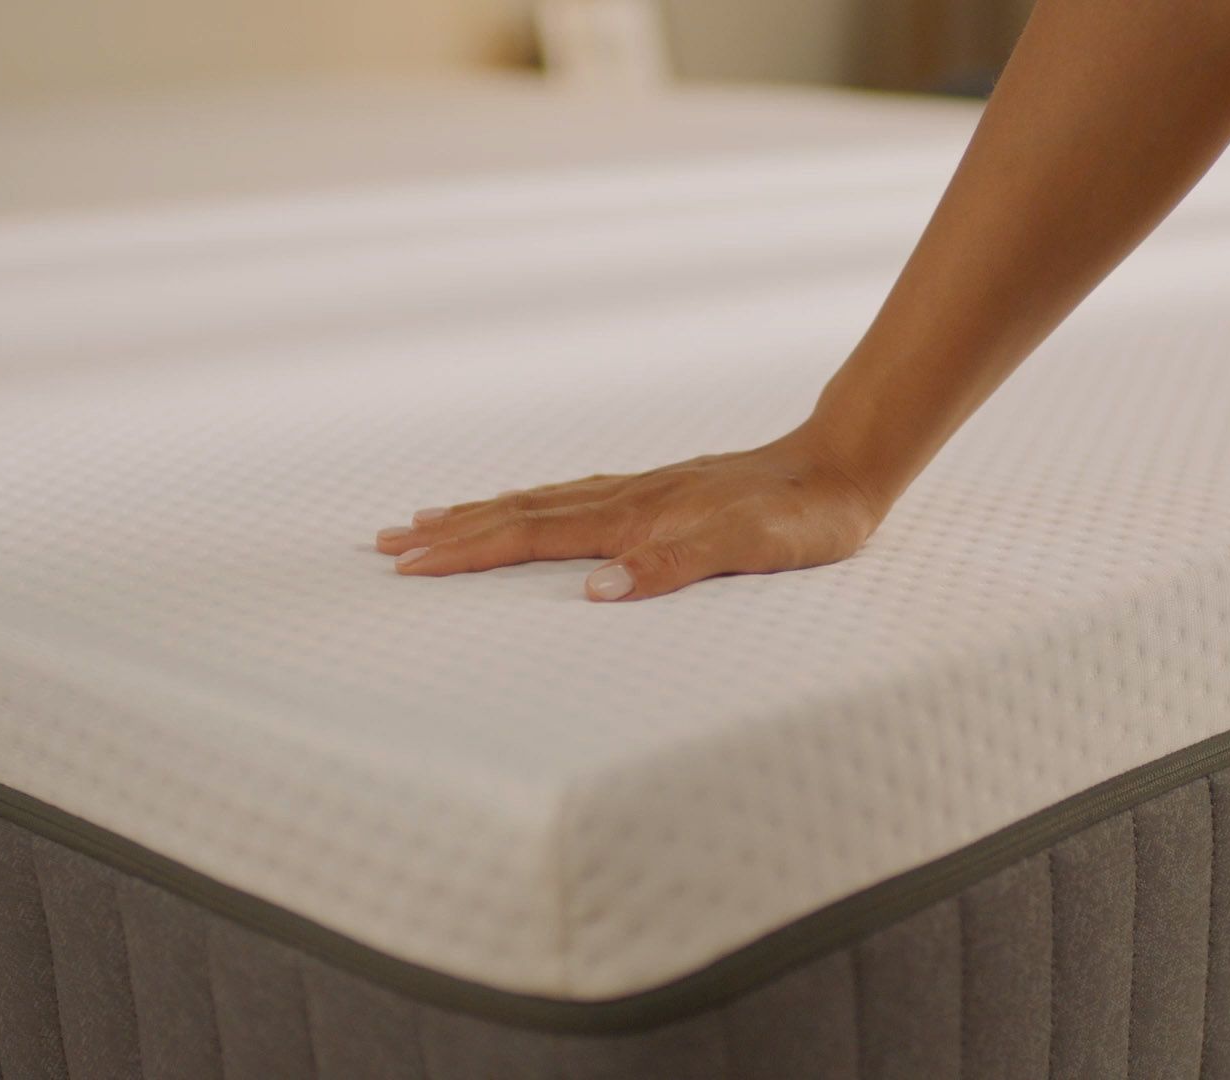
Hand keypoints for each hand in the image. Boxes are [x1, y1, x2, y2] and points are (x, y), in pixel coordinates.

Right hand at [372, 425, 890, 600]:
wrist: (843, 467)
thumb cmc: (804, 519)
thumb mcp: (753, 549)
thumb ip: (678, 564)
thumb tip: (598, 591)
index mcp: (637, 518)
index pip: (533, 536)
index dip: (469, 550)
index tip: (410, 562)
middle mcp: (627, 500)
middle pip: (519, 514)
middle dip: (450, 531)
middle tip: (385, 543)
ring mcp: (639, 493)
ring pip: (539, 503)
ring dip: (478, 515)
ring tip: (424, 519)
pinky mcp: (657, 494)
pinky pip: (571, 500)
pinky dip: (529, 506)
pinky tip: (521, 508)